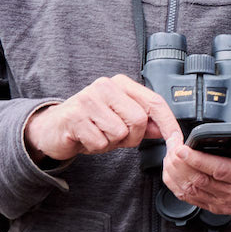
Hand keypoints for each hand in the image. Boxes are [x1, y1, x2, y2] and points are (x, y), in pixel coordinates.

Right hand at [24, 74, 180, 161]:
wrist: (53, 129)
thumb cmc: (90, 123)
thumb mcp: (120, 120)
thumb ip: (144, 122)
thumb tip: (166, 129)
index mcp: (121, 84)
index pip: (155, 102)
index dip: (168, 123)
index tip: (176, 141)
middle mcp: (106, 86)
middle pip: (139, 120)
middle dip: (132, 138)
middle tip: (116, 138)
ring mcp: (89, 99)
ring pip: (120, 133)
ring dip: (111, 143)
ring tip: (98, 135)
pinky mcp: (74, 116)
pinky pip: (100, 142)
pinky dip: (96, 147)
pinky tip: (86, 139)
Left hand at [161, 120, 230, 217]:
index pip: (218, 169)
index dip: (197, 160)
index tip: (182, 149)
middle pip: (199, 180)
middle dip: (180, 164)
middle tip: (171, 148)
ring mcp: (226, 203)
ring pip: (192, 191)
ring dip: (176, 175)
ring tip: (169, 159)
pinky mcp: (219, 208)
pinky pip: (193, 200)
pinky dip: (178, 188)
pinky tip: (173, 176)